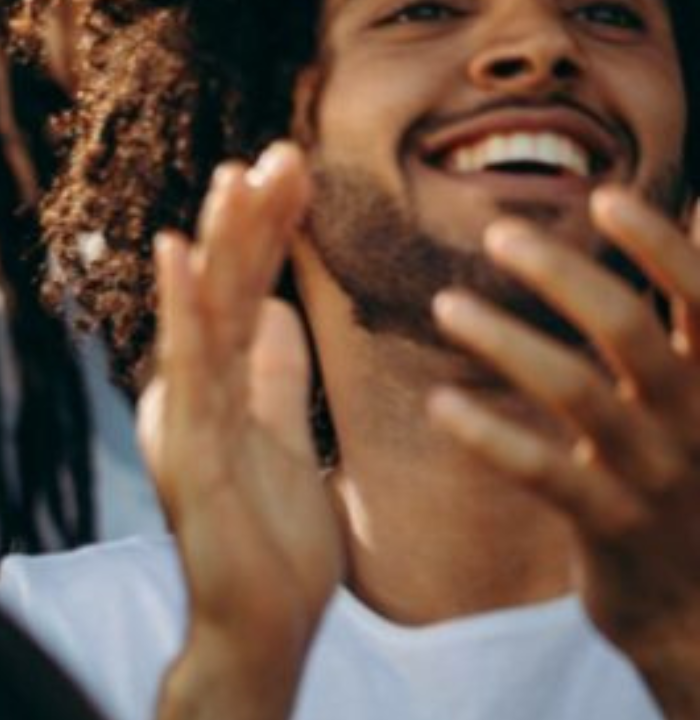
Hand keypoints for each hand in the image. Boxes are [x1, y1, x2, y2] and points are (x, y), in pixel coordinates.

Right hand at [142, 143, 343, 719]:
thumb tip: (275, 312)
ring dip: (215, 243)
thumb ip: (275, 378)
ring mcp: (185, 421)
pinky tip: (180, 254)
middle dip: (247, 220)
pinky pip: (188, 368)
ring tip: (232, 178)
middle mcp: (188, 396)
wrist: (260, 626)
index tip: (295, 168)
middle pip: (220, 291)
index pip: (242, 293)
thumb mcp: (286, 442)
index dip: (266, 231)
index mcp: (212, 391)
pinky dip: (180, 307)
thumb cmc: (271, 547)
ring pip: (202, 316)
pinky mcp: (191, 450)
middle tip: (274, 151)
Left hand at [428, 188, 699, 715]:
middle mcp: (695, 418)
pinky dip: (490, 436)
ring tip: (447, 305)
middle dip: (564, 276)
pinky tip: (440, 406)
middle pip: (630, 331)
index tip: (608, 197)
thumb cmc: (695, 475)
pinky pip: (543, 473)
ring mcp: (654, 473)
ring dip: (507, 342)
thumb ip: (699, 314)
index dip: (660, 247)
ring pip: (576, 394)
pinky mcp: (610, 524)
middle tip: (498, 234)